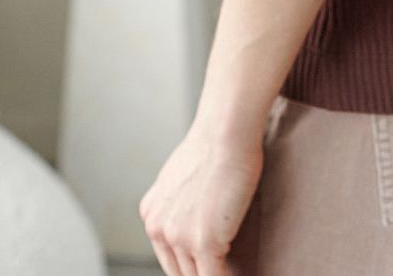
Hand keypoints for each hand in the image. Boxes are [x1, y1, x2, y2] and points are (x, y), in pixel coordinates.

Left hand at [139, 119, 263, 275]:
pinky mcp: (204, 242)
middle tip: (219, 268)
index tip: (203, 267)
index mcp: (152, 213)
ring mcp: (179, 237)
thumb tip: (197, 215)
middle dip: (199, 272)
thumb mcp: (185, 176)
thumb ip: (181, 202)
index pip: (168, 256)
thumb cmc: (216, 143)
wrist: (226, 131)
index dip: (189, 265)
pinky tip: (241, 275)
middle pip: (180, 271)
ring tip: (230, 272)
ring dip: (214, 275)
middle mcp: (158, 228)